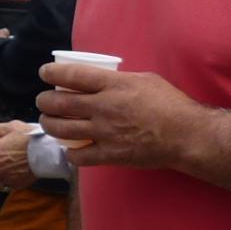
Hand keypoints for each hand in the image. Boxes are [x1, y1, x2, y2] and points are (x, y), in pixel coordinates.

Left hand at [36, 62, 200, 169]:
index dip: (51, 73)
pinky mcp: (110, 154)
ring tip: (48, 121)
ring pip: (61, 129)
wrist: (187, 135)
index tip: (44, 73)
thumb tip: (102, 79)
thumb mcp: (145, 80)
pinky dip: (70, 154)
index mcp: (113, 85)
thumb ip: (119, 80)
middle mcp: (103, 107)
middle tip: (43, 101)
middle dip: (43, 101)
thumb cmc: (171, 104)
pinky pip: (78, 157)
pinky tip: (70, 149)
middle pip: (58, 103)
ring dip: (48, 124)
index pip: (71, 75)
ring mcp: (105, 132)